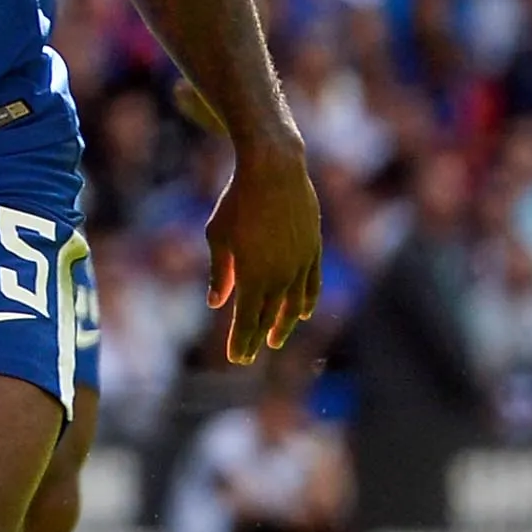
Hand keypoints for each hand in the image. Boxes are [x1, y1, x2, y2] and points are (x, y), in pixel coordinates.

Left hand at [203, 132, 324, 365]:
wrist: (275, 172)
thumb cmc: (237, 201)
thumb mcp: (218, 236)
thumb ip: (221, 273)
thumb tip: (218, 303)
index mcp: (254, 276)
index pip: (247, 319)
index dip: (242, 341)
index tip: (236, 359)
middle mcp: (281, 275)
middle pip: (269, 316)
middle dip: (257, 338)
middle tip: (248, 356)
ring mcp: (301, 264)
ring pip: (293, 304)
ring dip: (283, 324)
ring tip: (275, 339)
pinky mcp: (314, 250)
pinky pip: (312, 284)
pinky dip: (306, 301)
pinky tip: (302, 313)